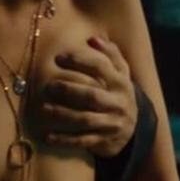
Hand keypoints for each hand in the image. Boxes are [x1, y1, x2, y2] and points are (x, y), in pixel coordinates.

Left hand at [39, 36, 136, 158]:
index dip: (80, 60)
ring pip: (85, 119)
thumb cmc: (119, 94)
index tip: (59, 58)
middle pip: (91, 95)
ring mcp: (111, 123)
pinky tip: (48, 137)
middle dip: (69, 90)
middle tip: (49, 86)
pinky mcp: (104, 141)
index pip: (101, 67)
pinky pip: (82, 141)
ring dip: (63, 114)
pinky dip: (64, 140)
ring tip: (45, 108)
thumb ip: (111, 54)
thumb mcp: (121, 73)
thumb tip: (92, 39)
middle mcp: (118, 103)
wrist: (135, 128)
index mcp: (121, 82)